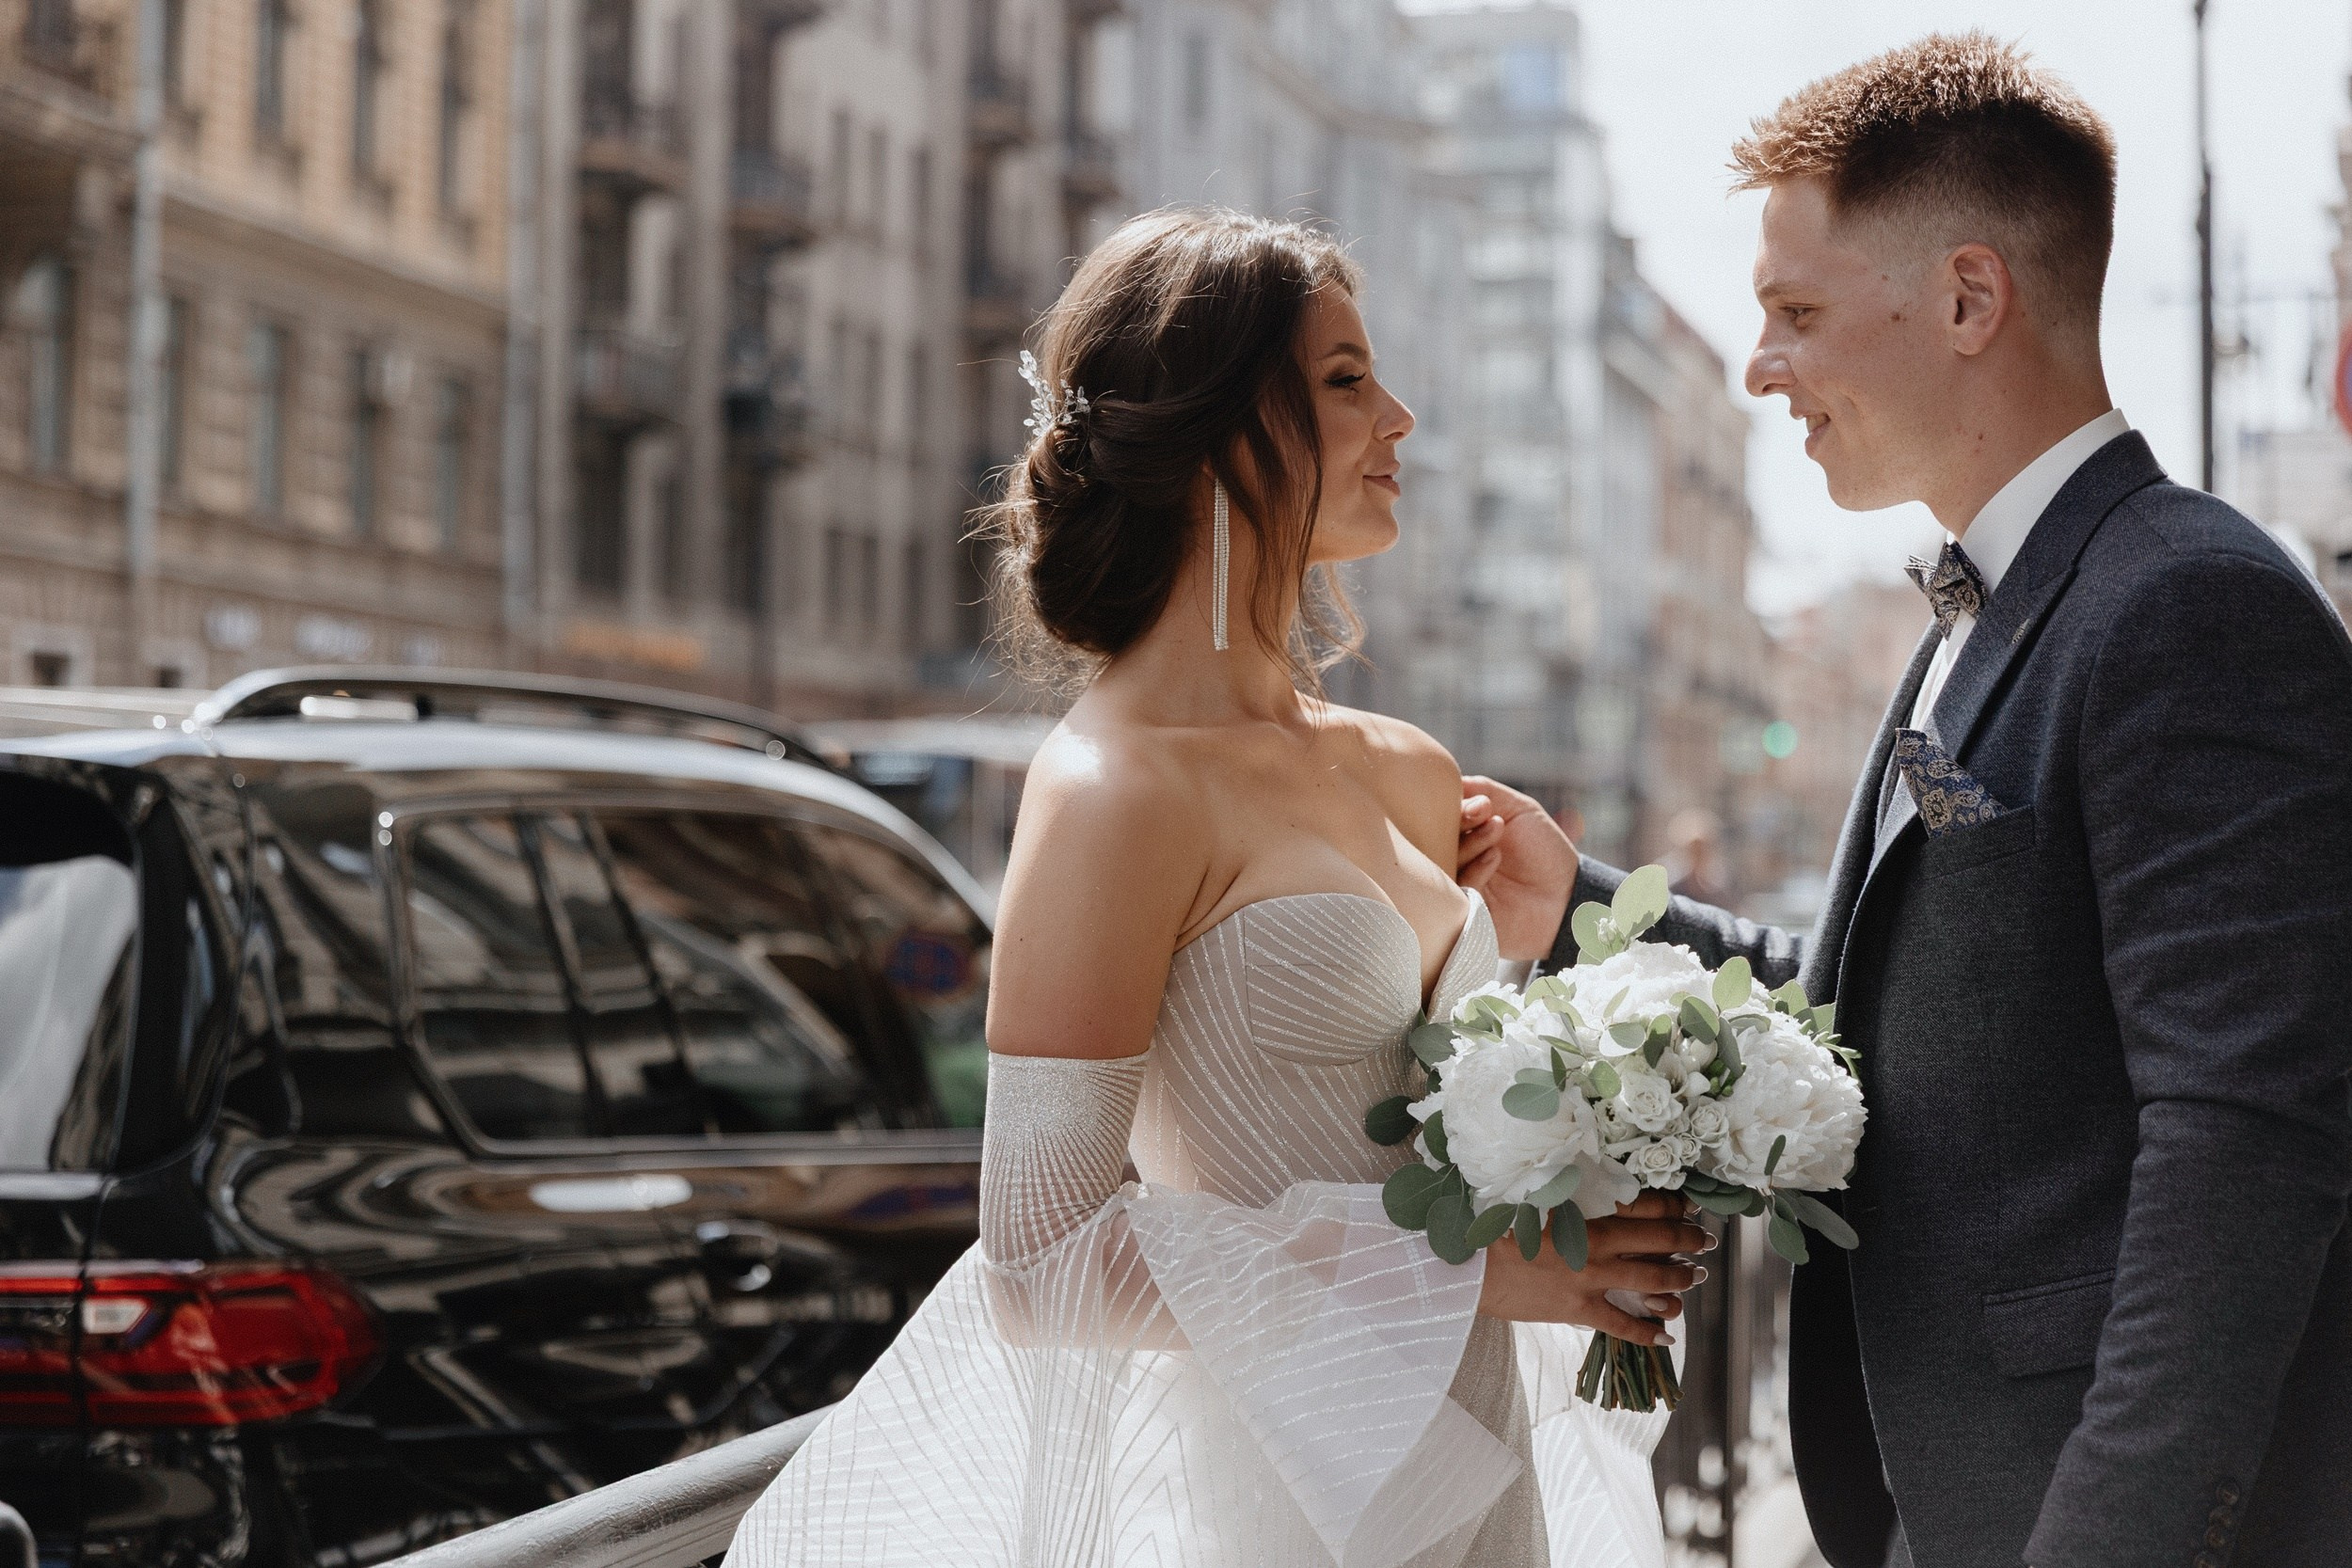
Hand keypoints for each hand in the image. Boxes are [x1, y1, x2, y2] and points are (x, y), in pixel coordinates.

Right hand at [1459, 775, 1578, 962]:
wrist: (1567, 894)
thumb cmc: (1544, 850)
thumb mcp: (1519, 809)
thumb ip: (1485, 790)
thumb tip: (1451, 779)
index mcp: (1465, 833)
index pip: (1443, 817)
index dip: (1454, 806)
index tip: (1481, 803)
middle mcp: (1457, 857)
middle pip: (1437, 838)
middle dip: (1459, 820)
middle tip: (1481, 812)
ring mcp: (1459, 883)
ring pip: (1445, 860)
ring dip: (1471, 841)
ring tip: (1497, 829)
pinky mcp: (1464, 909)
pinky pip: (1458, 885)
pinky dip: (1475, 868)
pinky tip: (1495, 857)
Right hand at [1475, 1192, 1712, 1342]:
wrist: (1470, 1265)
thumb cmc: (1497, 1224)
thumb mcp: (1537, 1198)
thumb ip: (1572, 1195)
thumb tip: (1601, 1192)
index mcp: (1586, 1210)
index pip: (1644, 1204)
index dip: (1673, 1204)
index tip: (1688, 1205)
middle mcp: (1596, 1243)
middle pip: (1657, 1240)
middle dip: (1687, 1240)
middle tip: (1706, 1240)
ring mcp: (1590, 1278)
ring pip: (1650, 1279)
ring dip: (1679, 1279)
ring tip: (1696, 1277)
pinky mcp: (1578, 1309)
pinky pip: (1622, 1325)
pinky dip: (1647, 1333)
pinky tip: (1668, 1336)